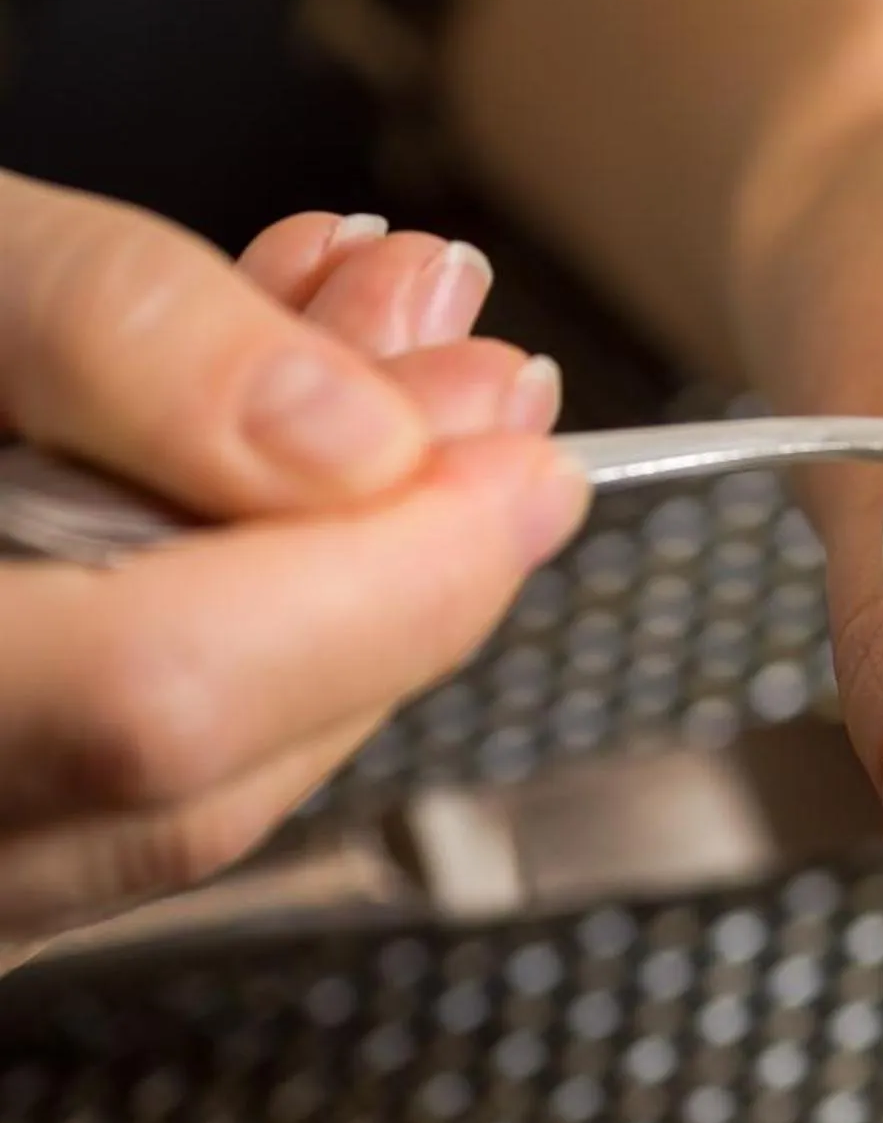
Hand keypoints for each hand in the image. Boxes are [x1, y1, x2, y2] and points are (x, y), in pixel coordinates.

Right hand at [0, 176, 586, 945]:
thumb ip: (116, 330)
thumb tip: (363, 437)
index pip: (157, 702)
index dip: (384, 574)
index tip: (525, 449)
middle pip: (208, 765)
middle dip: (395, 562)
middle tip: (479, 384)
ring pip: (199, 791)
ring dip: (341, 583)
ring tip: (374, 382)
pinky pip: (134, 792)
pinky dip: (248, 629)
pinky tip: (262, 483)